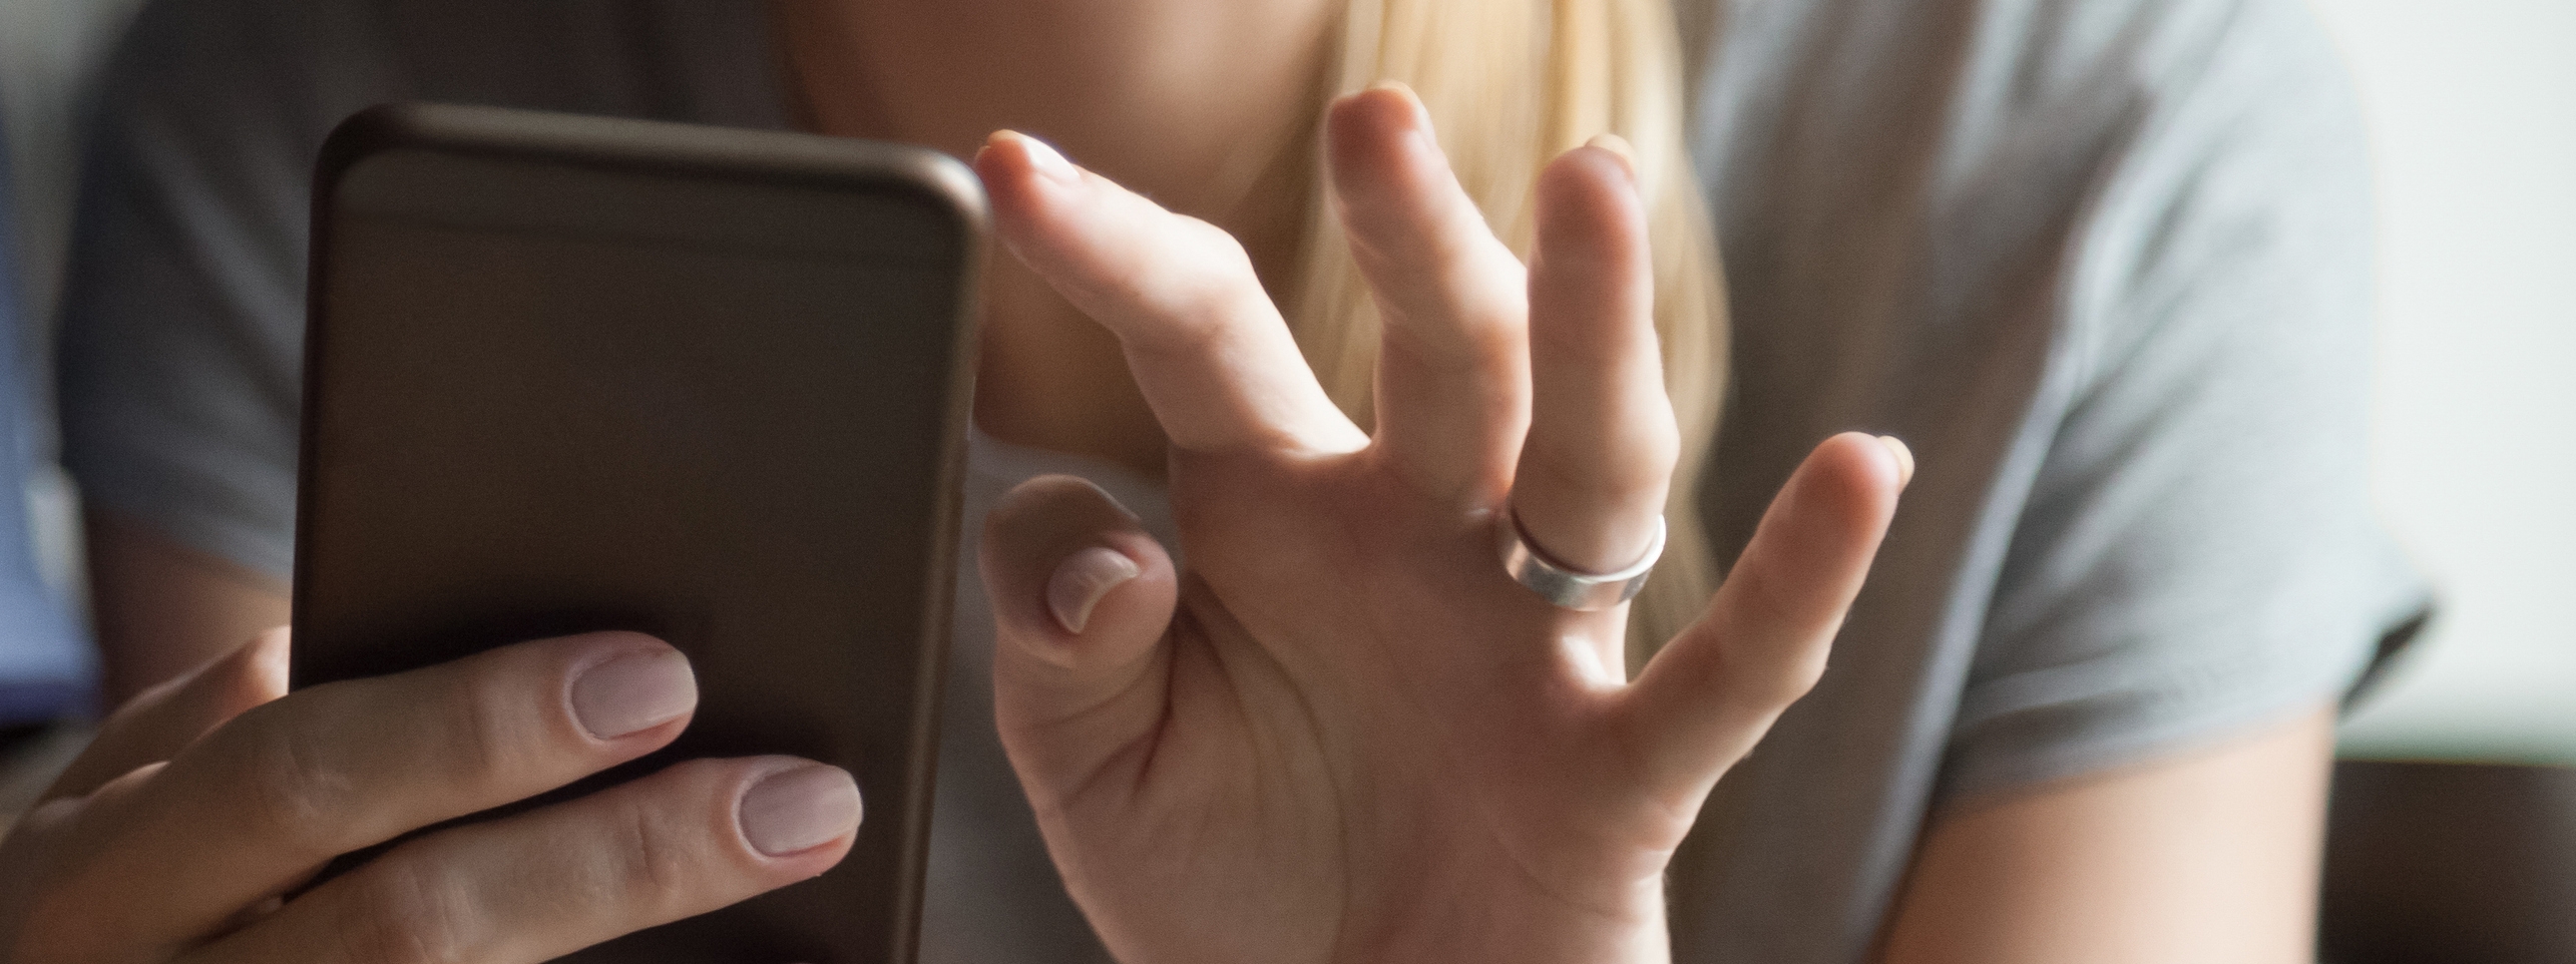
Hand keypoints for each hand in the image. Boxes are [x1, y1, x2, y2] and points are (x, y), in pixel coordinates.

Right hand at [0, 630, 863, 963]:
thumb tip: (324, 643)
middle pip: (413, 926)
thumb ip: (188, 745)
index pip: (305, 774)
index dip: (482, 726)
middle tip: (803, 796)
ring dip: (634, 952)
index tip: (662, 676)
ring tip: (788, 884)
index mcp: (91, 881)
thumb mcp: (79, 853)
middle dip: (620, 858)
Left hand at [965, 87, 1910, 963]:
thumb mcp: (1082, 754)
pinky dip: (1803, 578)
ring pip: (1584, 457)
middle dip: (1410, 234)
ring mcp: (1531, 649)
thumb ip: (1055, 631)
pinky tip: (1862, 469)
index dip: (1111, 248)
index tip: (1011, 168)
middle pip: (1437, 352)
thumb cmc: (1213, 882)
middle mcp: (1416, 542)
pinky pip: (1728, 672)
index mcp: (1268, 507)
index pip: (1199, 332)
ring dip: (1599, 325)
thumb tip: (1110, 547)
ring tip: (1593, 187)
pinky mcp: (1618, 778)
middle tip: (1371, 121)